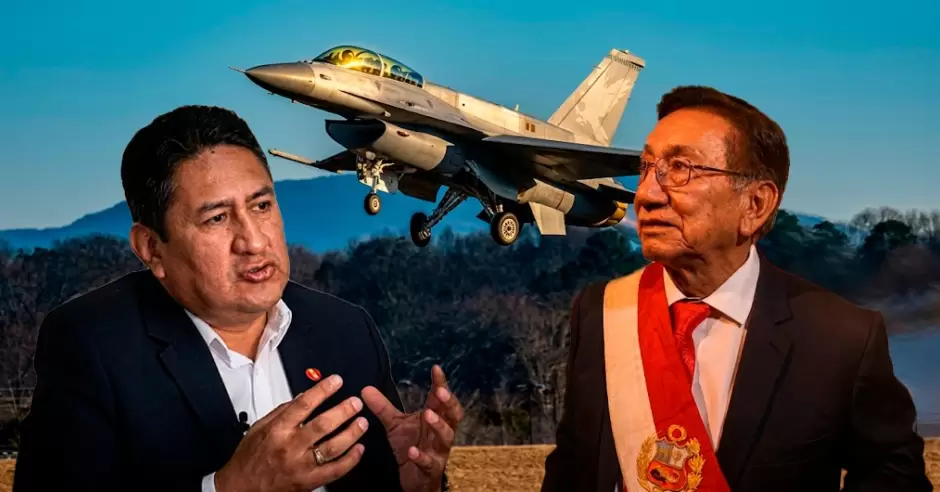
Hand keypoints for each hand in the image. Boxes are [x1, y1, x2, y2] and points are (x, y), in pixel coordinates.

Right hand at [214, 374, 368, 491]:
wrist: (241, 489)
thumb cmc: (249, 458)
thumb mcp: (259, 428)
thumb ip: (282, 411)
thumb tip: (303, 396)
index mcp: (278, 430)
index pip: (303, 405)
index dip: (322, 390)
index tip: (336, 381)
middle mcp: (290, 447)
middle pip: (322, 425)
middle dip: (343, 411)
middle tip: (355, 402)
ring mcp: (301, 466)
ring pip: (332, 448)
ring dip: (351, 434)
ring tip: (362, 422)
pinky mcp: (308, 482)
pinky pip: (335, 471)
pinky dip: (350, 460)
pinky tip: (359, 449)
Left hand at [361, 365, 463, 491]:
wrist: (413, 478)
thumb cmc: (410, 445)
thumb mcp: (395, 424)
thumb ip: (383, 407)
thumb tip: (365, 388)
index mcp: (434, 417)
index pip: (440, 398)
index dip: (441, 384)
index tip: (436, 369)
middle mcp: (440, 432)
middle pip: (453, 415)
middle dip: (448, 402)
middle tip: (440, 392)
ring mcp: (438, 450)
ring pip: (446, 436)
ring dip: (439, 425)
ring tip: (428, 415)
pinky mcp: (431, 468)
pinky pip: (430, 462)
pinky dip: (422, 457)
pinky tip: (413, 450)